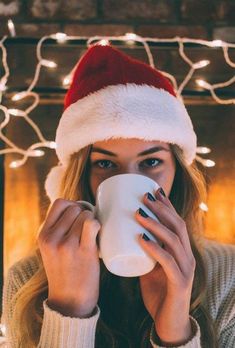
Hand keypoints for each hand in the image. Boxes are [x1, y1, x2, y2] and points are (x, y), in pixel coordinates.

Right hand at [38, 198, 100, 317]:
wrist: (70, 301)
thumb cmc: (66, 272)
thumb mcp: (51, 249)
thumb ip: (58, 230)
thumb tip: (81, 208)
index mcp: (43, 235)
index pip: (59, 203)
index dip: (73, 205)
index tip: (79, 215)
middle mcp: (52, 238)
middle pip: (74, 208)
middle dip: (84, 214)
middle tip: (88, 228)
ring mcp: (66, 245)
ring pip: (85, 215)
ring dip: (92, 220)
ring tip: (92, 234)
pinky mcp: (83, 252)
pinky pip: (92, 225)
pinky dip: (97, 224)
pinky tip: (97, 233)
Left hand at [135, 188, 195, 344]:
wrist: (168, 322)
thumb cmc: (158, 292)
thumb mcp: (149, 266)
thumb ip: (142, 252)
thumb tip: (122, 236)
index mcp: (181, 250)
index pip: (176, 221)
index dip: (166, 205)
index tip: (153, 189)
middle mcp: (187, 256)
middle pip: (177, 225)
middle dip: (161, 208)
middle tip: (144, 196)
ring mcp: (185, 269)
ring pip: (174, 240)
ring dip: (156, 224)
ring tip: (139, 213)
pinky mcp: (179, 283)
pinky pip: (168, 262)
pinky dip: (155, 248)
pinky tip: (142, 239)